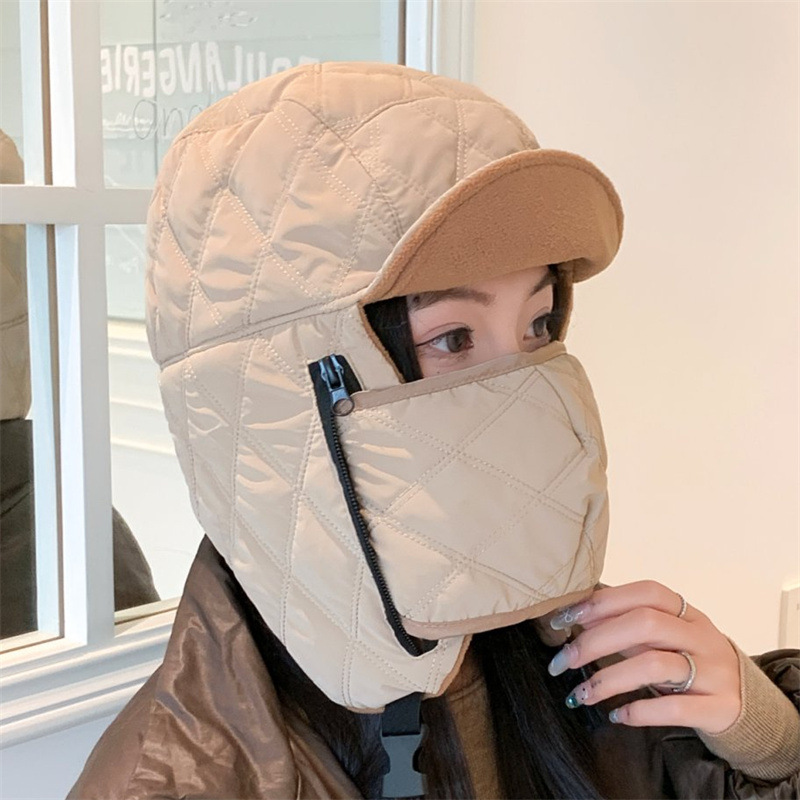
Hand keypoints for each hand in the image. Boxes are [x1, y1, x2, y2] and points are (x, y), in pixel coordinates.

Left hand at [546, 580, 741, 733]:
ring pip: (656, 666)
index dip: (602, 603)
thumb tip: (575, 617)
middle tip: (563, 661)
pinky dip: (640, 712)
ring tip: (581, 694)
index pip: (644, 593)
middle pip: (645, 624)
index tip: (564, 620)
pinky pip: (675, 709)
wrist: (747, 702)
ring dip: (609, 679)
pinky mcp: (719, 708)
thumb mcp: (665, 636)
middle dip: (596, 641)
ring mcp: (713, 671)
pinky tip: (617, 715)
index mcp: (686, 611)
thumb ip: (627, 624)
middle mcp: (701, 636)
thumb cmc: (691, 660)